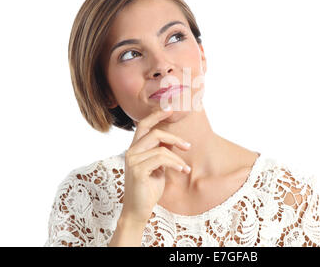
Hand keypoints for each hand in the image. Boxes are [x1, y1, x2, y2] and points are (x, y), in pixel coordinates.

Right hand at [120, 107, 190, 223]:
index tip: (170, 108)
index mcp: (135, 148)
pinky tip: (183, 171)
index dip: (156, 115)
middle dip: (174, 138)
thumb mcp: (158, 167)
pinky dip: (176, 164)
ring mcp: (132, 160)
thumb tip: (174, 141)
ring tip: (185, 168)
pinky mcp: (137, 170)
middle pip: (154, 132)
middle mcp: (131, 151)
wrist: (138, 210)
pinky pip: (162, 158)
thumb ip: (162, 153)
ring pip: (161, 148)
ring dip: (178, 158)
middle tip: (188, 146)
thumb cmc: (149, 189)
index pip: (143, 125)